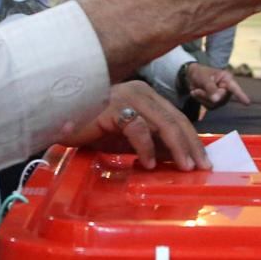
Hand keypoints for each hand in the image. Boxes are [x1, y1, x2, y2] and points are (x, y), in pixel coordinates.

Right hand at [56, 81, 207, 169]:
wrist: (56, 119)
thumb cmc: (90, 128)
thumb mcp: (126, 138)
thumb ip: (150, 143)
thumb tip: (176, 159)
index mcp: (146, 95)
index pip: (177, 118)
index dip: (192, 140)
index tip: (204, 160)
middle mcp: (140, 92)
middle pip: (175, 119)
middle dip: (191, 145)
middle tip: (202, 167)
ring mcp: (127, 97)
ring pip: (163, 122)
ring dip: (177, 147)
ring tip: (185, 167)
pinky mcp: (113, 107)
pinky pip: (137, 128)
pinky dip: (146, 148)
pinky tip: (149, 164)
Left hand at [183, 63, 249, 109]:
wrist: (192, 76)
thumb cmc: (200, 73)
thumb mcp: (204, 78)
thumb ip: (211, 88)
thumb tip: (217, 100)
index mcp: (227, 79)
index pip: (235, 89)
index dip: (241, 96)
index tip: (248, 103)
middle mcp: (227, 89)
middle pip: (220, 98)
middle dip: (206, 95)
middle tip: (198, 89)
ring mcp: (222, 98)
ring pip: (214, 104)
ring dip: (202, 98)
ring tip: (197, 90)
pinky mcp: (215, 103)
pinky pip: (209, 107)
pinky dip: (201, 101)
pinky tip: (198, 94)